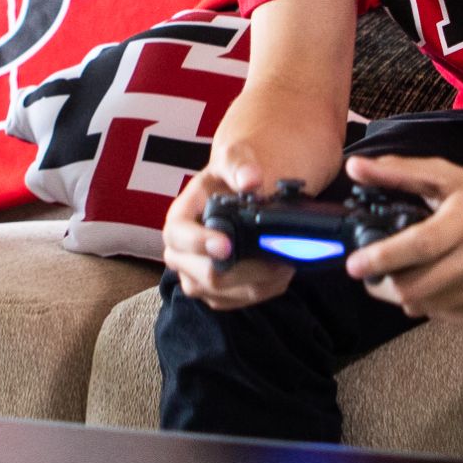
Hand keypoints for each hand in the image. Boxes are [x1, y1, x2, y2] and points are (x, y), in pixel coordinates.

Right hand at [160, 155, 296, 311]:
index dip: (201, 243)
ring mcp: (194, 277)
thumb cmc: (228, 179)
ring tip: (285, 264)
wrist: (235, 196)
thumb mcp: (232, 160)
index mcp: (178, 220)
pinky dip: (263, 291)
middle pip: (205, 275)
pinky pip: (236, 302)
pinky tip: (280, 273)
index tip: (227, 246)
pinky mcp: (214, 293)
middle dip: (245, 269)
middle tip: (277, 257)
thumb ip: (239, 165)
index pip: (179, 236)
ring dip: (258, 283)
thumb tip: (250, 180)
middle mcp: (179, 254)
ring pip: (223, 293)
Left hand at [337, 155, 462, 325]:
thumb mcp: (450, 177)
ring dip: (404, 294)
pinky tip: (435, 283)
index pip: (418, 246)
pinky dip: (429, 304)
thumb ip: (399, 172)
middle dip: (383, 282)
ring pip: (424, 306)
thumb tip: (355, 167)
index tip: (354, 265)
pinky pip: (443, 317)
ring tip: (404, 274)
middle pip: (414, 286)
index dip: (381, 257)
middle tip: (373, 271)